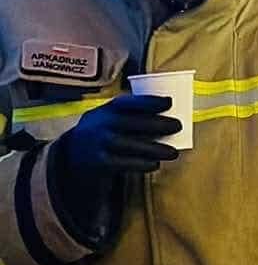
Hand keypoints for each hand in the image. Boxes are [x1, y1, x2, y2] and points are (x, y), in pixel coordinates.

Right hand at [47, 94, 179, 240]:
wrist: (72, 155)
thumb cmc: (103, 133)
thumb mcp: (109, 118)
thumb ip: (131, 116)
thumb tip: (167, 119)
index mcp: (105, 110)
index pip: (127, 102)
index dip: (148, 101)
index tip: (169, 102)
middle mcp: (100, 125)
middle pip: (131, 123)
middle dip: (157, 124)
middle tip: (178, 126)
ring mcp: (98, 144)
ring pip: (129, 145)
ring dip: (154, 148)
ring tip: (173, 152)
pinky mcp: (99, 163)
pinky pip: (123, 163)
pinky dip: (141, 163)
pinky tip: (155, 164)